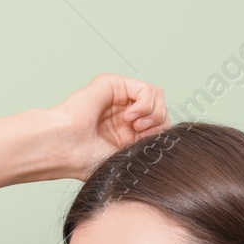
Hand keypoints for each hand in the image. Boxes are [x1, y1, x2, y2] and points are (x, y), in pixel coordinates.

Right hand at [46, 73, 170, 180]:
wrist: (67, 149)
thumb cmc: (88, 159)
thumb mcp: (130, 155)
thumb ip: (151, 144)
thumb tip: (175, 139)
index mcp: (128, 131)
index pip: (161, 125)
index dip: (161, 134)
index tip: (146, 146)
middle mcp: (125, 112)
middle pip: (163, 109)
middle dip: (158, 125)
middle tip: (140, 136)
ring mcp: (120, 97)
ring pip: (158, 97)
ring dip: (153, 115)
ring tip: (135, 126)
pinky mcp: (114, 84)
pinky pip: (148, 90)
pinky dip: (145, 106)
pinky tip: (129, 118)